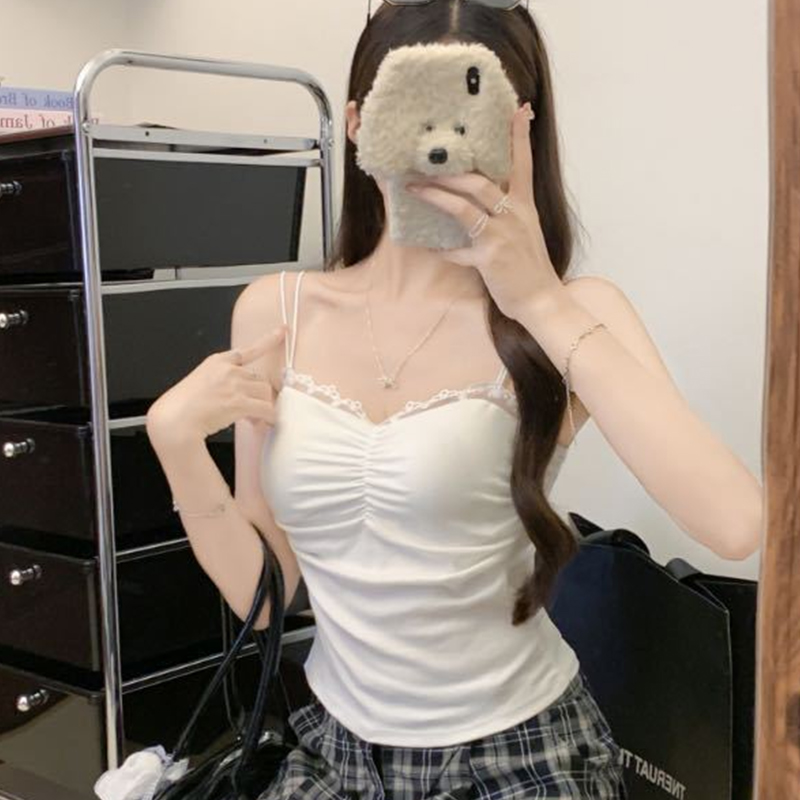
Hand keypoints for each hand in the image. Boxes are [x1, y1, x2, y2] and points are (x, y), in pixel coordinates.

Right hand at [146, 325, 287, 447]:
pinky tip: (263, 423)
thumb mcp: (200, 382)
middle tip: (254, 412)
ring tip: (253, 420)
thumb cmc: (182, 407)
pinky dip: (268, 418)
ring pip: (265, 393)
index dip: (269, 340)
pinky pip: (266, 409)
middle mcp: (229, 369)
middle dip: (259, 396)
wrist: (174, 420)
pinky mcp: (239, 402)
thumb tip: (242, 395)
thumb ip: (222, 382)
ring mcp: (234, 384)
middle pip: (260, 379)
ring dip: (263, 408)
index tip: (282, 331)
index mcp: (218, 362)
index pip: (249, 349)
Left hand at [405, 102, 563, 322]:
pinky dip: (443, 250)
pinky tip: (430, 248)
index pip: (523, 163)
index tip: (518, 109)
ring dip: (436, 196)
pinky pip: (458, 250)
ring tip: (414, 189)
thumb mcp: (525, 231)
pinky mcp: (490, 259)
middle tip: (424, 164)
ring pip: (464, 207)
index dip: (519, 136)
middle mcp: (514, 215)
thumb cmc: (530, 267)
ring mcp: (501, 236)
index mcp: (524, 206)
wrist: (542, 300)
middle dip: (449, 172)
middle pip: (479, 181)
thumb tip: (481, 201)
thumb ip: (507, 213)